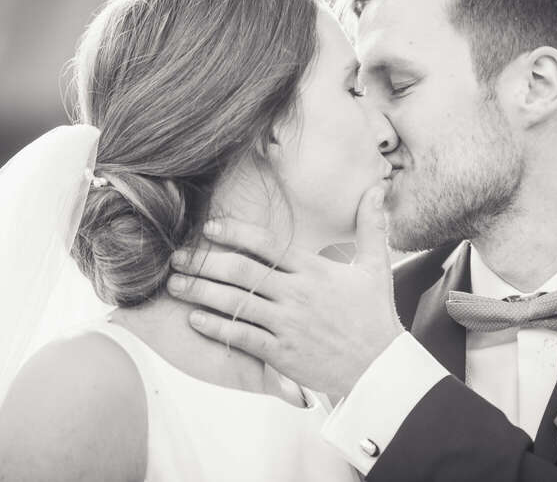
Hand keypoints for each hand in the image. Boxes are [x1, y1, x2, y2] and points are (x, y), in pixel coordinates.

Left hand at [167, 185, 403, 395]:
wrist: (379, 368)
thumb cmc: (375, 316)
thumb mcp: (376, 266)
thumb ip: (370, 225)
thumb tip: (377, 187)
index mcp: (314, 270)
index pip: (267, 244)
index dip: (235, 233)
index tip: (209, 228)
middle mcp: (297, 294)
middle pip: (242, 272)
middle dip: (204, 262)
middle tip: (178, 258)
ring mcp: (287, 325)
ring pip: (236, 303)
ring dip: (201, 292)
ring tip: (176, 286)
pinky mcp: (282, 354)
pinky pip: (242, 337)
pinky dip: (216, 327)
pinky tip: (195, 319)